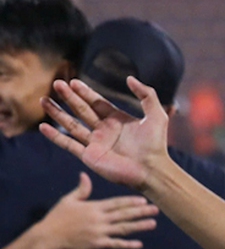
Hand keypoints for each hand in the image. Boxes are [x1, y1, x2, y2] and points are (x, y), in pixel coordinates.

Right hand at [34, 173, 157, 248]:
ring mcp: (100, 232)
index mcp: (94, 207)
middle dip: (141, 212)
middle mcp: (100, 218)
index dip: (131, 202)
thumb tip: (85, 175)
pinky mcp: (97, 244)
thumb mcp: (68, 200)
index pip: (116, 203)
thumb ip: (81, 190)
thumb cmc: (57, 218)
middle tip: (156, 210)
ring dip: (139, 226)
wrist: (48, 237)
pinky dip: (127, 245)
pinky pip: (115, 244)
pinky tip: (139, 244)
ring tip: (153, 223)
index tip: (144, 200)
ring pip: (123, 228)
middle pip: (124, 214)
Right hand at [39, 77, 171, 191]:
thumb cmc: (156, 145)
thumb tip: (129, 78)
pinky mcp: (89, 156)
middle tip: (56, 84)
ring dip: (57, 113)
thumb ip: (146, 94)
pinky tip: (43, 127)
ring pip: (71, 125)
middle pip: (82, 110)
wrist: (151, 170)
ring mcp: (96, 143)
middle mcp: (105, 130)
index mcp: (118, 120)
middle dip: (69, 97)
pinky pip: (69, 144)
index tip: (73, 81)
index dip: (85, 92)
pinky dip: (56, 136)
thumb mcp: (156, 115)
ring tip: (43, 100)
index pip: (97, 102)